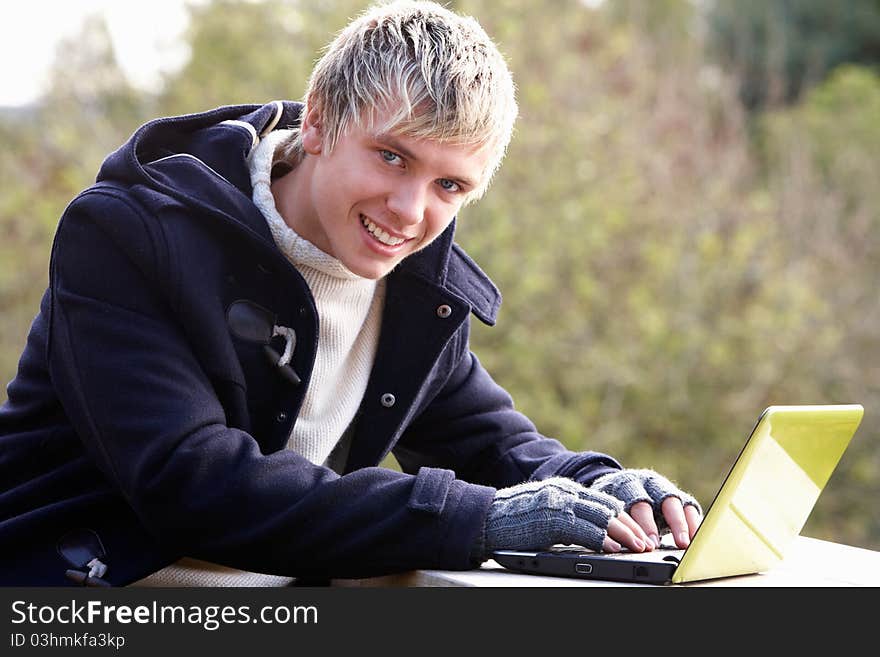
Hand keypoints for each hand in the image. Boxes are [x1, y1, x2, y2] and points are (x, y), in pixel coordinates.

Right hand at [482, 477, 629, 555]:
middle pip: (606, 507)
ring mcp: (558, 504)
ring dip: (622, 534)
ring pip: (601, 516)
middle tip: (645, 542)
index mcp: (564, 488)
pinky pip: (584, 529)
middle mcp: (564, 492)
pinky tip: (613, 548)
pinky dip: (602, 539)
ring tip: (637, 547)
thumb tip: (594, 527)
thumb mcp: (545, 507)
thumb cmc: (513, 518)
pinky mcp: (551, 519)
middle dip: (629, 526)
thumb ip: (567, 511)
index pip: (602, 500)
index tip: (637, 531)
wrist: (485, 517)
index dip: (622, 517)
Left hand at [589, 468, 702, 547]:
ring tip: (690, 544)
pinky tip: (697, 539)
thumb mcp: (607, 506)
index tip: (650, 544)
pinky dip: (694, 524)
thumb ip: (615, 521)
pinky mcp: (679, 498)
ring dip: (686, 525)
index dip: (646, 524)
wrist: (618, 484)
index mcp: (629, 484)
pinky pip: (690, 509)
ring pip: (680, 504)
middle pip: (666, 501)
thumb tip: (618, 545)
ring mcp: (666, 489)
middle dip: (674, 522)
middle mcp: (651, 484)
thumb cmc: (612, 499)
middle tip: (679, 543)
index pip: (640, 503)